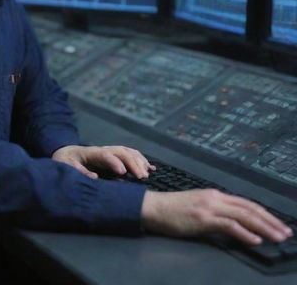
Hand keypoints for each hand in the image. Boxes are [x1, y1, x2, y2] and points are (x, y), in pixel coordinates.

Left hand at [51, 144, 154, 179]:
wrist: (65, 153)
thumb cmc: (64, 160)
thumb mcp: (64, 164)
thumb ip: (76, 170)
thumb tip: (94, 177)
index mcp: (90, 152)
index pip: (105, 154)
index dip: (114, 162)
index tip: (123, 173)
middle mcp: (102, 150)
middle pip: (120, 151)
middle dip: (132, 162)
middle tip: (141, 177)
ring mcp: (109, 152)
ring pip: (127, 152)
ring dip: (139, 161)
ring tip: (147, 173)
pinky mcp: (113, 157)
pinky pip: (130, 155)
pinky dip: (141, 160)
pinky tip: (150, 168)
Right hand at [141, 189, 293, 244]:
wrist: (153, 208)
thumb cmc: (173, 210)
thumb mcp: (198, 207)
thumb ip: (216, 212)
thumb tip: (235, 224)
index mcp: (214, 195)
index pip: (246, 203)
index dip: (265, 214)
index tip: (279, 225)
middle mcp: (214, 198)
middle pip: (249, 208)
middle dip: (271, 221)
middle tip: (286, 232)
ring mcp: (209, 207)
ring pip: (243, 215)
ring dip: (264, 227)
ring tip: (278, 237)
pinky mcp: (202, 218)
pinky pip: (229, 225)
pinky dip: (245, 233)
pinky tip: (255, 240)